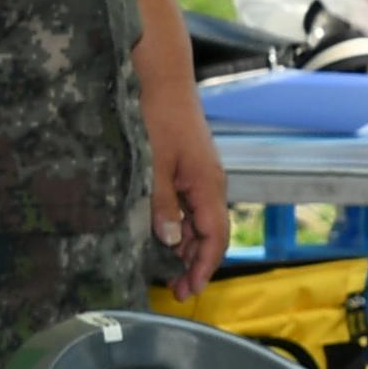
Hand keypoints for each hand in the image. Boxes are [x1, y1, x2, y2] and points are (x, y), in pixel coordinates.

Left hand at [140, 63, 227, 297]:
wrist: (163, 78)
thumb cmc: (157, 117)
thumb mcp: (153, 165)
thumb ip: (162, 204)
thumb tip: (172, 241)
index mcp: (208, 186)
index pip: (214, 238)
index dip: (203, 267)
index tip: (187, 290)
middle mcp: (212, 184)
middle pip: (213, 234)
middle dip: (198, 264)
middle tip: (178, 290)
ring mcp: (204, 176)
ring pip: (204, 222)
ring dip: (190, 248)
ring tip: (170, 270)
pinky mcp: (193, 168)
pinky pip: (195, 207)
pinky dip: (185, 228)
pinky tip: (168, 236)